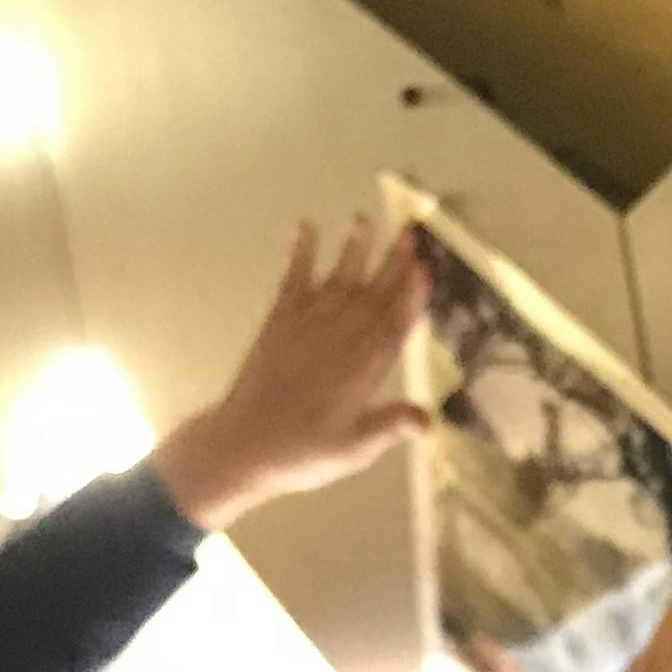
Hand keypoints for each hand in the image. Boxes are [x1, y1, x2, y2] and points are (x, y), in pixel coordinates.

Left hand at [151, 216, 432, 533]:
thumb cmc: (303, 453)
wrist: (242, 446)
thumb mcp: (354, 449)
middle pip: (373, 294)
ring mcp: (307, 326)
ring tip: (363, 218)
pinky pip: (292, 281)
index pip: (394, 325)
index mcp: (363, 369)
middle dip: (392, 262)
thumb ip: (390, 427)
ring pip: (338, 280)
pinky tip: (304, 228)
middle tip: (410, 232)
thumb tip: (430, 419)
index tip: (426, 268)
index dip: (412, 296)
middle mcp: (339, 339)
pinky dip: (298, 253)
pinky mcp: (278, 322)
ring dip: (352, 249)